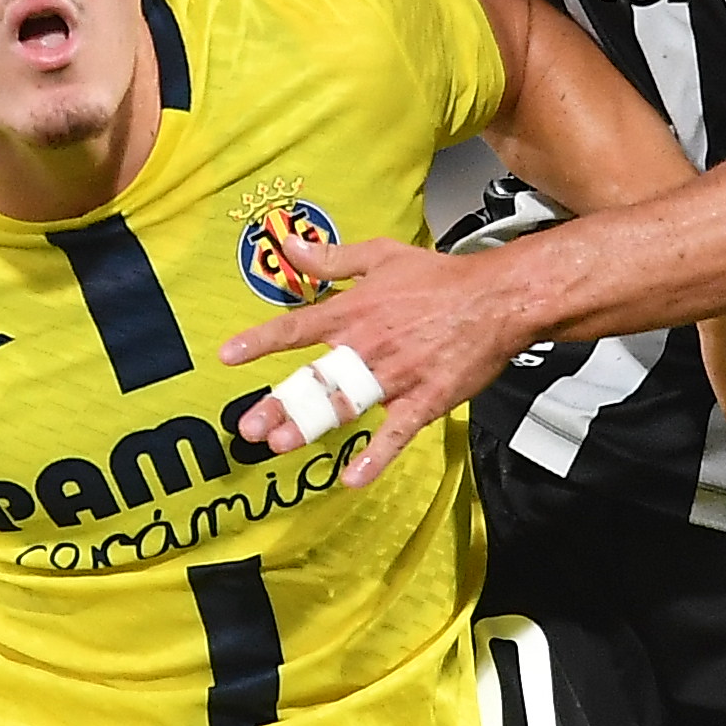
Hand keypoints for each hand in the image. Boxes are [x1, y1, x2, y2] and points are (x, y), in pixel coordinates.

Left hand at [217, 239, 545, 484]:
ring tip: (281, 445)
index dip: (259, 342)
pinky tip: (353, 478)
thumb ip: (333, 258)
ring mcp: (394, 377)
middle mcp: (367, 347)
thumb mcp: (382, 256)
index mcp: (353, 313)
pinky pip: (395, 433)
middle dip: (279, 404)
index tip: (227, 356)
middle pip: (314, 379)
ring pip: (345, 406)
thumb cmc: (442, 279)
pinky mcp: (423, 400)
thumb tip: (291, 246)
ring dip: (312, 426)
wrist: (497, 299)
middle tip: (250, 427)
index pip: (296, 328)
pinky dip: (376, 457)